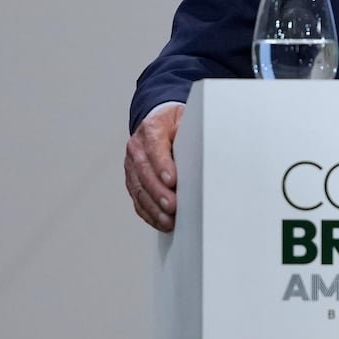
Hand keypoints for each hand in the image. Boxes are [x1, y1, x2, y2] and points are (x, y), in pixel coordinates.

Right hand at [124, 103, 183, 231]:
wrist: (158, 120)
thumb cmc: (174, 122)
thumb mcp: (184, 118)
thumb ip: (191, 131)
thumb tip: (206, 147)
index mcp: (151, 129)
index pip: (154, 148)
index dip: (162, 165)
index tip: (172, 180)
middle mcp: (137, 148)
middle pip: (144, 172)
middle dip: (158, 192)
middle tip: (172, 206)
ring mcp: (132, 165)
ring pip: (139, 189)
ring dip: (153, 207)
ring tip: (168, 219)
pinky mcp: (133, 179)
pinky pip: (138, 198)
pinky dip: (149, 212)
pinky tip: (160, 221)